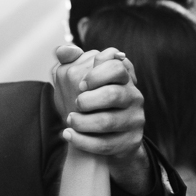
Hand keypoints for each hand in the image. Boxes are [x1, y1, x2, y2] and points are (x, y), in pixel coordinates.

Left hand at [52, 46, 150, 194]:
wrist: (102, 135)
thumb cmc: (90, 103)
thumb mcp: (81, 80)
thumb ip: (71, 62)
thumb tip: (62, 50)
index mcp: (123, 79)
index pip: (116, 67)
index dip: (96, 75)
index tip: (80, 84)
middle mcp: (133, 97)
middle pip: (112, 95)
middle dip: (87, 100)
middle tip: (75, 103)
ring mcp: (134, 120)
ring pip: (108, 122)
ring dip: (82, 122)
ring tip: (69, 120)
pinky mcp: (130, 141)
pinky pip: (105, 144)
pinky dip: (82, 141)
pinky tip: (68, 134)